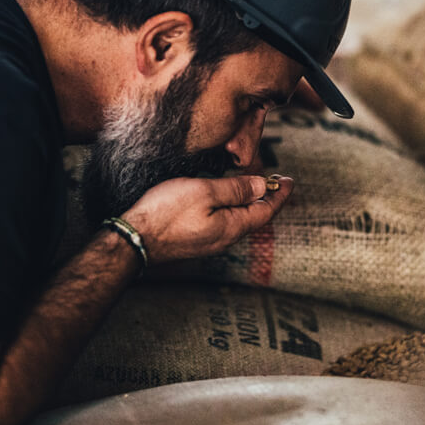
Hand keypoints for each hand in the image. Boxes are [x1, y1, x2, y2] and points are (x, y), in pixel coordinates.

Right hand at [122, 175, 293, 263]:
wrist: (134, 240)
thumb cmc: (166, 213)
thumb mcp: (204, 192)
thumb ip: (235, 189)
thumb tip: (263, 187)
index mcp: (232, 227)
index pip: (266, 212)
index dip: (280, 196)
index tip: (289, 181)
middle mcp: (225, 239)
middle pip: (254, 218)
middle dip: (268, 199)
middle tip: (276, 182)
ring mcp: (210, 242)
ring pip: (239, 221)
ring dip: (250, 203)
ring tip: (255, 187)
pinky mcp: (196, 241)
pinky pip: (224, 223)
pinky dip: (233, 208)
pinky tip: (226, 199)